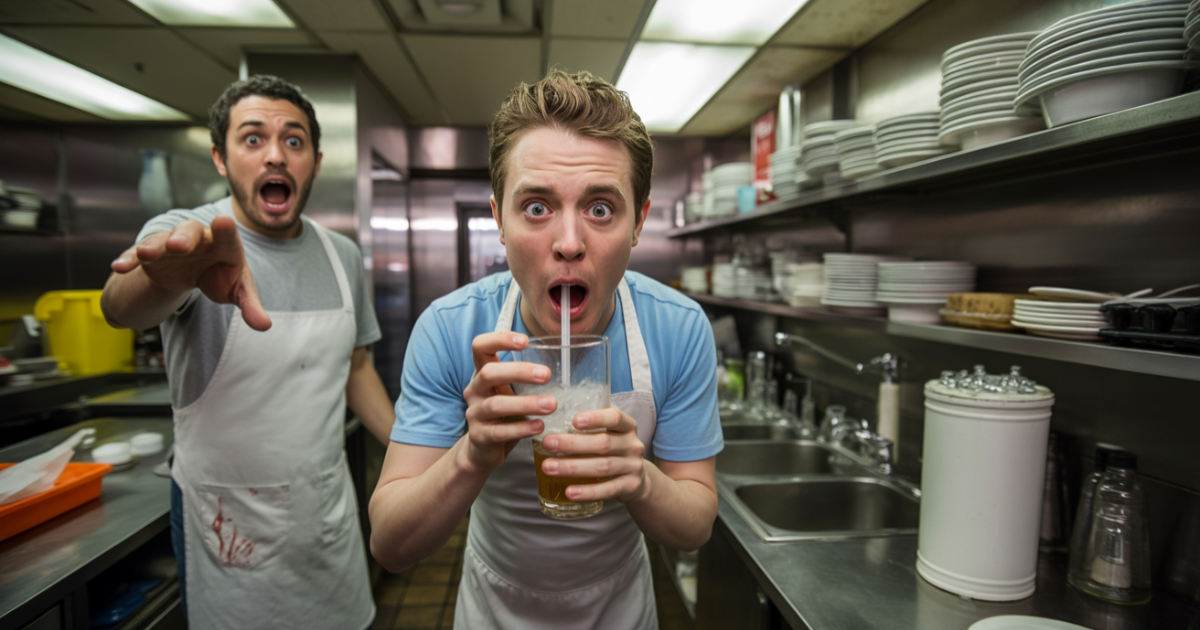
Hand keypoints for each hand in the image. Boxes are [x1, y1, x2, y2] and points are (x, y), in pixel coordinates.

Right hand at [111, 216, 270, 330]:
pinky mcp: (151, 256)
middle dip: (183, 237)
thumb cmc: (222, 276)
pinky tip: (118, 267)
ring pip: (161, 241)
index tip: (223, 221)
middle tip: (178, 246)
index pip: (226, 235)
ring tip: (145, 254)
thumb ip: (250, 306)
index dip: (224, 229)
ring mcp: (171, 245)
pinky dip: (128, 259)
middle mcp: (197, 239)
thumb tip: (264, 326)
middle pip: (189, 231)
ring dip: (152, 246)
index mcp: (224, 244)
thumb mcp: (238, 291)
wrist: (196, 272)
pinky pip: (137, 254)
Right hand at [460, 332, 552, 473]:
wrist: (483, 449)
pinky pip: (500, 431)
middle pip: (489, 373)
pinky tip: (540, 426)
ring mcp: (475, 413)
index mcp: (483, 373)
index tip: (525, 341)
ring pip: (496, 404)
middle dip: (519, 372)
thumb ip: (526, 378)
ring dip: (526, 403)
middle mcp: (475, 390)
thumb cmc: (504, 414)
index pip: (480, 346)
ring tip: (551, 405)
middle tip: (546, 375)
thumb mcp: (511, 391)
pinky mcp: (480, 436)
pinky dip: (522, 428)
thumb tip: (566, 361)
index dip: (500, 339)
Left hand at [539, 408, 647, 503]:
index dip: (596, 418)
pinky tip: (569, 492)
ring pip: (602, 467)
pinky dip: (588, 492)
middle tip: (548, 444)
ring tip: (548, 467)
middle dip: (573, 444)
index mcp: (627, 426)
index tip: (574, 421)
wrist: (637, 479)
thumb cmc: (613, 451)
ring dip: (573, 468)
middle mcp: (632, 445)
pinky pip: (608, 490)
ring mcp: (633, 467)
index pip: (615, 418)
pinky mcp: (630, 486)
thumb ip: (589, 430)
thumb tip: (547, 425)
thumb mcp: (609, 435)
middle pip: (603, 443)